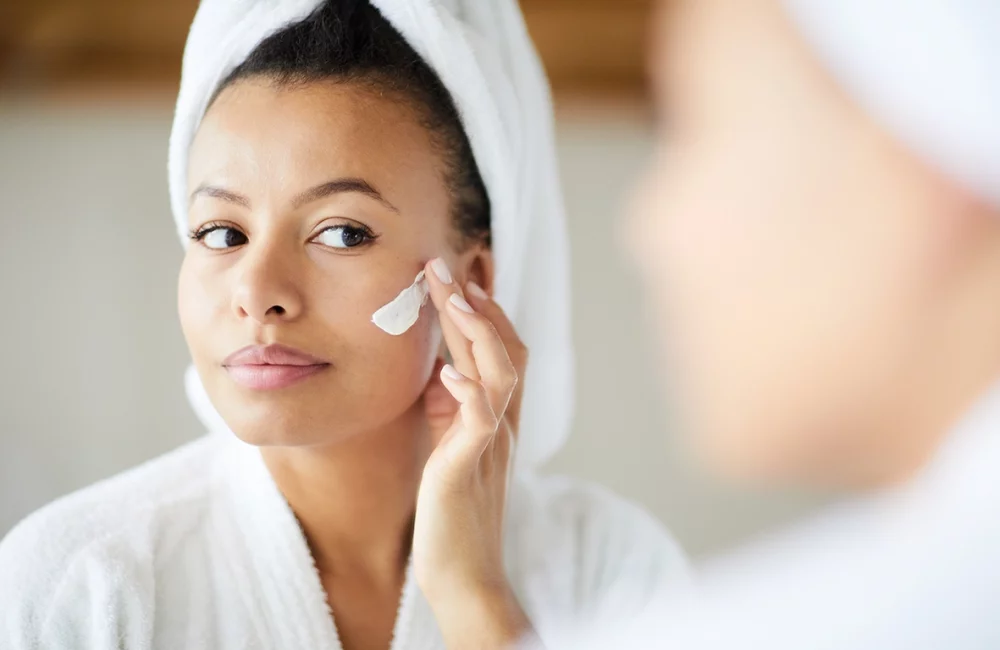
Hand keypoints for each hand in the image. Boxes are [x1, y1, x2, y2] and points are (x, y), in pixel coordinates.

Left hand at [413, 257, 532, 648]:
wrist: (463, 573)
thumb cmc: (452, 510)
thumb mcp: (451, 445)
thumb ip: (452, 408)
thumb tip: (441, 367)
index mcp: (497, 416)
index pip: (500, 350)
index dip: (483, 312)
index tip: (456, 278)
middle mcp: (502, 423)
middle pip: (503, 349)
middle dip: (475, 305)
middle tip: (444, 267)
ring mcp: (491, 444)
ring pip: (500, 374)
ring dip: (477, 332)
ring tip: (453, 298)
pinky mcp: (469, 468)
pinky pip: (479, 421)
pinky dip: (468, 391)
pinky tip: (448, 370)